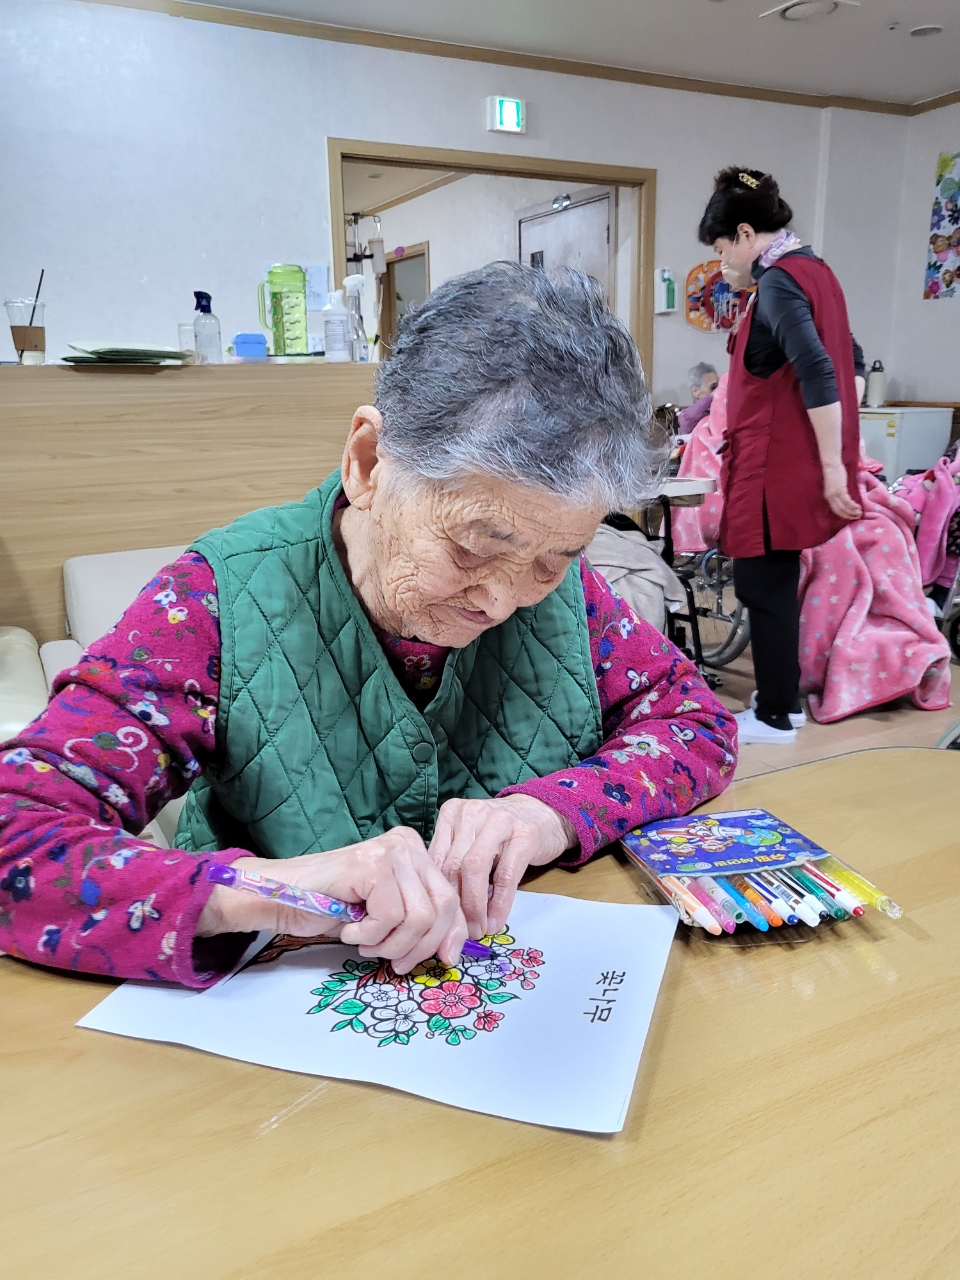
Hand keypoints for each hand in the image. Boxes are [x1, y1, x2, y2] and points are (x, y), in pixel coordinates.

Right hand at [196, 827, 467, 972]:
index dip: (453, 934)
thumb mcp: (388, 916)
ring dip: (389, 943)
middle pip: (442, 907)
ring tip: (365, 941)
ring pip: (418, 917)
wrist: (282, 897)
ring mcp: (390, 850)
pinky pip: (390, 916)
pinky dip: (369, 935)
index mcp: (416, 852)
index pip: (451, 897)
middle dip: (420, 945)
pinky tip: (350, 928)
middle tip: (392, 960)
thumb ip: (421, 923)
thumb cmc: (333, 907)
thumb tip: (454, 951)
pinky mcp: (371, 864)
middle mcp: (407, 843)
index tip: (446, 959)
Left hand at [428, 795, 576, 938]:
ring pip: (475, 868)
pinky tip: (495, 921)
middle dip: (454, 905)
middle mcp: (472, 812)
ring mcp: (500, 820)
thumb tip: (437, 909)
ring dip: (474, 907)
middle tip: (457, 933)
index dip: (435, 896)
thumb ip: (451, 863)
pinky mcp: (525, 834)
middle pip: (453, 865)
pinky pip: (505, 876)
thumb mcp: (470, 840)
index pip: (436, 859)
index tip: (438, 923)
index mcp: (452, 812)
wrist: (542, 814)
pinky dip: (498, 904)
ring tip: (476, 930)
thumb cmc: (500, 833)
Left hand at [823, 461, 862, 520]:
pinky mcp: (840, 491)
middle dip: (849, 516)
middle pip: (839, 511)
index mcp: (828, 496)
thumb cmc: (834, 471)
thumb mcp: (836, 484)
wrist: (831, 464)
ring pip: (844, 508)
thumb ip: (841, 490)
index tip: (851, 516)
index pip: (835, 509)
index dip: (844, 514)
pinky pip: (847, 502)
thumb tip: (848, 494)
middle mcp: (830, 497)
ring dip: (853, 512)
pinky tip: (858, 507)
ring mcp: (834, 495)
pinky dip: (853, 506)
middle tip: (857, 517)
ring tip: (860, 513)